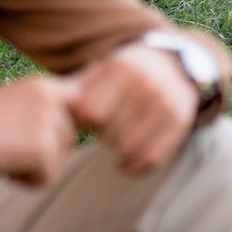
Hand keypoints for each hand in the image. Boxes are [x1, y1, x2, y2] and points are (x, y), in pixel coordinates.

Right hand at [0, 75, 79, 185]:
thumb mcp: (11, 106)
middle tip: (8, 149)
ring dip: (34, 169)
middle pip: (68, 139)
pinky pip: (47, 178)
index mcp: (42, 85)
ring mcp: (46, 122)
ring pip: (59, 160)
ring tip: (2, 156)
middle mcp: (49, 98)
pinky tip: (3, 168)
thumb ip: (42, 111)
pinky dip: (26, 182)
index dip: (89, 112)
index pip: (83, 96)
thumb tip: (76, 127)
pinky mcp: (41, 148)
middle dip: (44, 153)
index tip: (96, 116)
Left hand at [68, 44, 198, 176]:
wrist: (173, 64)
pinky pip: (153, 158)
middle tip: (105, 130)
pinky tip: (126, 164)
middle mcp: (146, 83)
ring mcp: (166, 103)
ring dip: (118, 151)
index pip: (90, 113)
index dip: (84, 121)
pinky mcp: (181, 121)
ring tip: (116, 142)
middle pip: (109, 134)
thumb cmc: (126, 72)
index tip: (87, 119)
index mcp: (121, 67)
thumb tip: (50, 109)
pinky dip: (135, 168)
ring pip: (129, 148)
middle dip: (102, 136)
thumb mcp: (102, 69)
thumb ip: (77, 88)